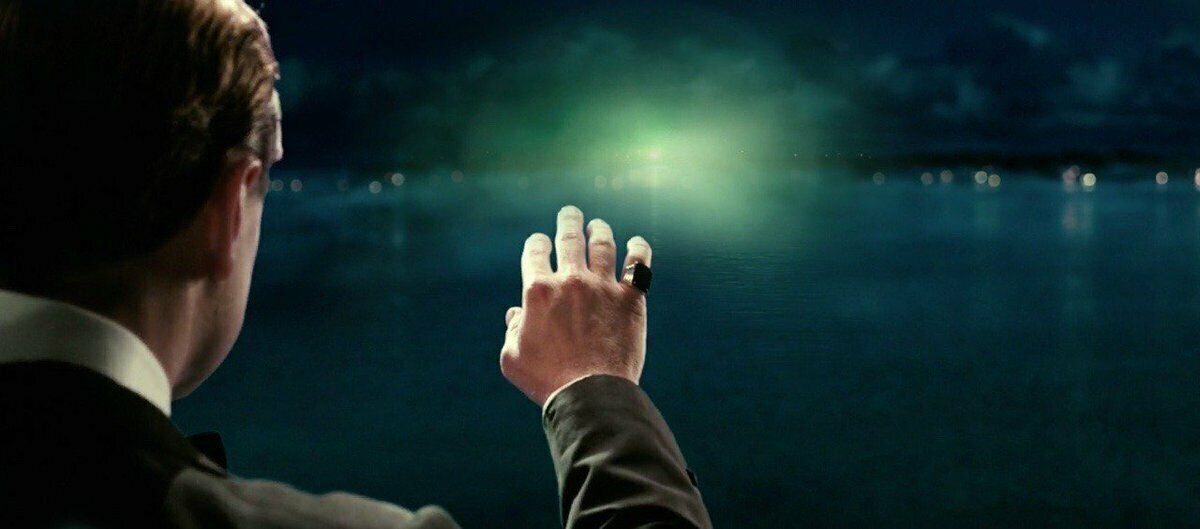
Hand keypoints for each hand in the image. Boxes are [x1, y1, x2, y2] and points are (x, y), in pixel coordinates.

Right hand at [500, 205, 652, 406]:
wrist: (591, 393)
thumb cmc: (547, 380)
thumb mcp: (513, 358)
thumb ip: (512, 330)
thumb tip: (516, 314)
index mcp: (538, 290)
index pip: (535, 251)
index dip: (537, 243)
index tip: (540, 242)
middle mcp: (570, 280)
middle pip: (569, 237)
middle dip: (568, 221)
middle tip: (570, 213)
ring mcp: (603, 287)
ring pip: (603, 244)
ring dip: (599, 230)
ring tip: (598, 226)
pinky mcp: (630, 299)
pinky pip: (637, 264)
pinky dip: (638, 249)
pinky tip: (636, 243)